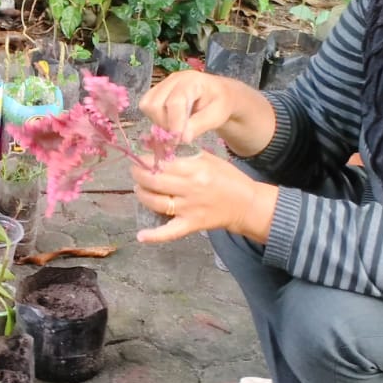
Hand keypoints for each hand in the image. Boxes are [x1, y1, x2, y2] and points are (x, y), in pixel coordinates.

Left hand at [130, 152, 277, 243]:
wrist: (246, 204)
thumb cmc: (227, 178)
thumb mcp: (209, 159)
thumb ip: (185, 153)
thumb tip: (158, 146)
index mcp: (195, 169)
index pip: (162, 163)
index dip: (145, 160)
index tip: (140, 158)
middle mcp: (190, 189)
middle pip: (155, 182)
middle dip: (139, 175)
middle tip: (135, 171)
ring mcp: (189, 209)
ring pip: (156, 203)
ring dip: (142, 195)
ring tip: (139, 189)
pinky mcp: (191, 225)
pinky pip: (170, 232)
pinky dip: (154, 236)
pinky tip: (141, 236)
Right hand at [139, 68, 234, 142]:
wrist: (219, 95)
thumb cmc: (221, 103)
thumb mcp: (218, 115)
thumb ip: (200, 125)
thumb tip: (182, 138)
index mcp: (191, 81)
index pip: (175, 102)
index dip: (175, 124)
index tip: (180, 141)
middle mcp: (173, 79)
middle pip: (155, 104)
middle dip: (165, 125)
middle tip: (178, 138)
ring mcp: (163, 84)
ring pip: (147, 106)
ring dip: (158, 123)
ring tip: (174, 131)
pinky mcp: (156, 92)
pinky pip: (146, 107)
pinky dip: (155, 120)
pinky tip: (169, 125)